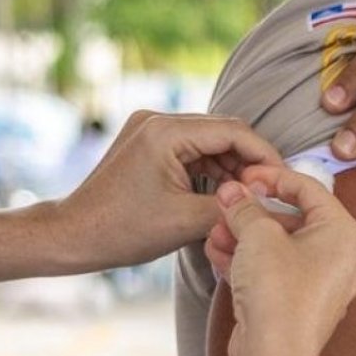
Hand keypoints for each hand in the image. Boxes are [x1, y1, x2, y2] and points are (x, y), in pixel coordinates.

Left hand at [52, 111, 283, 269]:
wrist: (71, 235)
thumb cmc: (121, 231)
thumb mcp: (185, 222)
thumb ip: (232, 206)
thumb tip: (272, 203)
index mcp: (167, 131)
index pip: (234, 131)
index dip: (264, 154)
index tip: (284, 178)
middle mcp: (158, 119)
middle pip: (222, 131)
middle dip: (249, 160)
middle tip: (269, 189)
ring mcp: (150, 127)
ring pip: (208, 139)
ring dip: (230, 164)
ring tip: (248, 194)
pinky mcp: (146, 141)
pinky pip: (190, 147)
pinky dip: (209, 167)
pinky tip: (222, 190)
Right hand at [204, 166, 355, 355]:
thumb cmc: (278, 295)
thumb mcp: (258, 236)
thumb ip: (245, 207)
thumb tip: (233, 191)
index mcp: (344, 233)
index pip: (309, 188)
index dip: (273, 176)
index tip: (245, 176)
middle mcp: (341, 258)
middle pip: (292, 219)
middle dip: (252, 212)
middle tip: (227, 204)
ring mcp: (321, 284)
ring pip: (279, 247)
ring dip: (244, 236)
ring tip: (216, 232)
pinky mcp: (300, 304)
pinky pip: (274, 271)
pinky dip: (249, 261)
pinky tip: (219, 254)